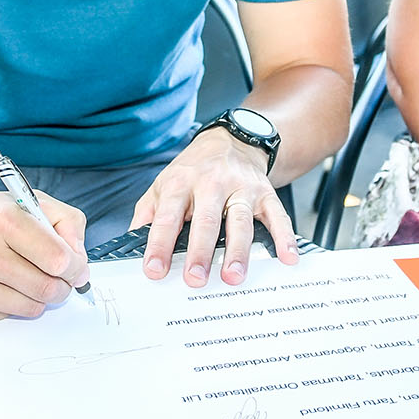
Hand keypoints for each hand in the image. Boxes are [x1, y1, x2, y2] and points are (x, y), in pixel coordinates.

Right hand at [0, 189, 86, 324]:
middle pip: (49, 288)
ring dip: (37, 296)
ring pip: (32, 307)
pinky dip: (11, 304)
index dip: (76, 266)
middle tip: (55, 276)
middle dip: (61, 284)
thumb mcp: (22, 200)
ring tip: (24, 277)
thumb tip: (80, 259)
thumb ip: (64, 221)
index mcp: (3, 219)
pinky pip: (8, 317)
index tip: (75, 266)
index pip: (60, 259)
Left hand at [131, 126, 298, 287]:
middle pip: (206, 220)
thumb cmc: (192, 171)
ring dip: (237, 251)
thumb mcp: (162, 185)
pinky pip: (277, 215)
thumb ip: (146, 214)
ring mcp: (240, 188)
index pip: (168, 217)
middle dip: (200, 251)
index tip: (154, 270)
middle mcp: (211, 183)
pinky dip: (284, 237)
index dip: (159, 244)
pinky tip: (287, 258)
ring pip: (240, 221)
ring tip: (232, 276)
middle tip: (195, 279)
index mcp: (180, 183)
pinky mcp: (265, 193)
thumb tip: (131, 244)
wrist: (229, 140)